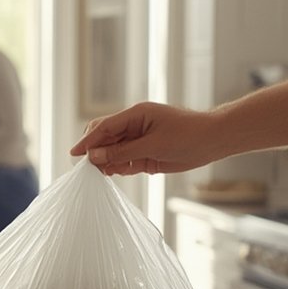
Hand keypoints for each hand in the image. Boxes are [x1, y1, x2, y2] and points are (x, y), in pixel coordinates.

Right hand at [70, 103, 219, 174]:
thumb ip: (122, 152)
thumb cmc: (187, 135)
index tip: (74, 154)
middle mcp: (134, 126)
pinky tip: (114, 173)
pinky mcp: (145, 154)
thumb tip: (95, 156)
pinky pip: (125, 161)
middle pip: (105, 138)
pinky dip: (118, 167)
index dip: (87, 140)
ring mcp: (139, 140)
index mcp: (135, 115)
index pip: (104, 127)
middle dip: (94, 151)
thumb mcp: (153, 145)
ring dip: (106, 162)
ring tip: (100, 174)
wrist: (213, 142)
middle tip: (86, 168)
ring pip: (113, 151)